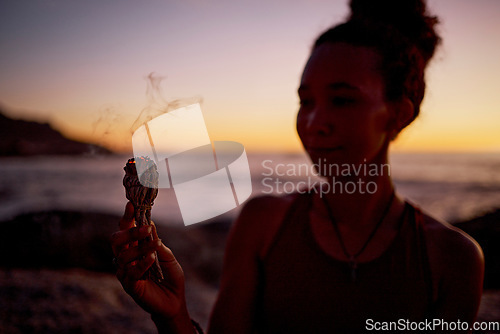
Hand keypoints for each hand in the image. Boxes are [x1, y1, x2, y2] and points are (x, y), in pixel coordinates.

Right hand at [111, 202, 186, 318]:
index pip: (125, 229)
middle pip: (116, 240)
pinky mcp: (129, 286)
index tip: (132, 204)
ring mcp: (126, 272)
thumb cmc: (170, 276)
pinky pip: (129, 273)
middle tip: (146, 228)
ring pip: (122, 256)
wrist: (175, 301)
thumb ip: (158, 243)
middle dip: (129, 231)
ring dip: (139, 248)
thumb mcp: (168, 256)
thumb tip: (150, 224)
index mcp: (134, 247)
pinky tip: (151, 258)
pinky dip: (141, 264)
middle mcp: (126, 258)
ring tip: (155, 246)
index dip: (127, 217)